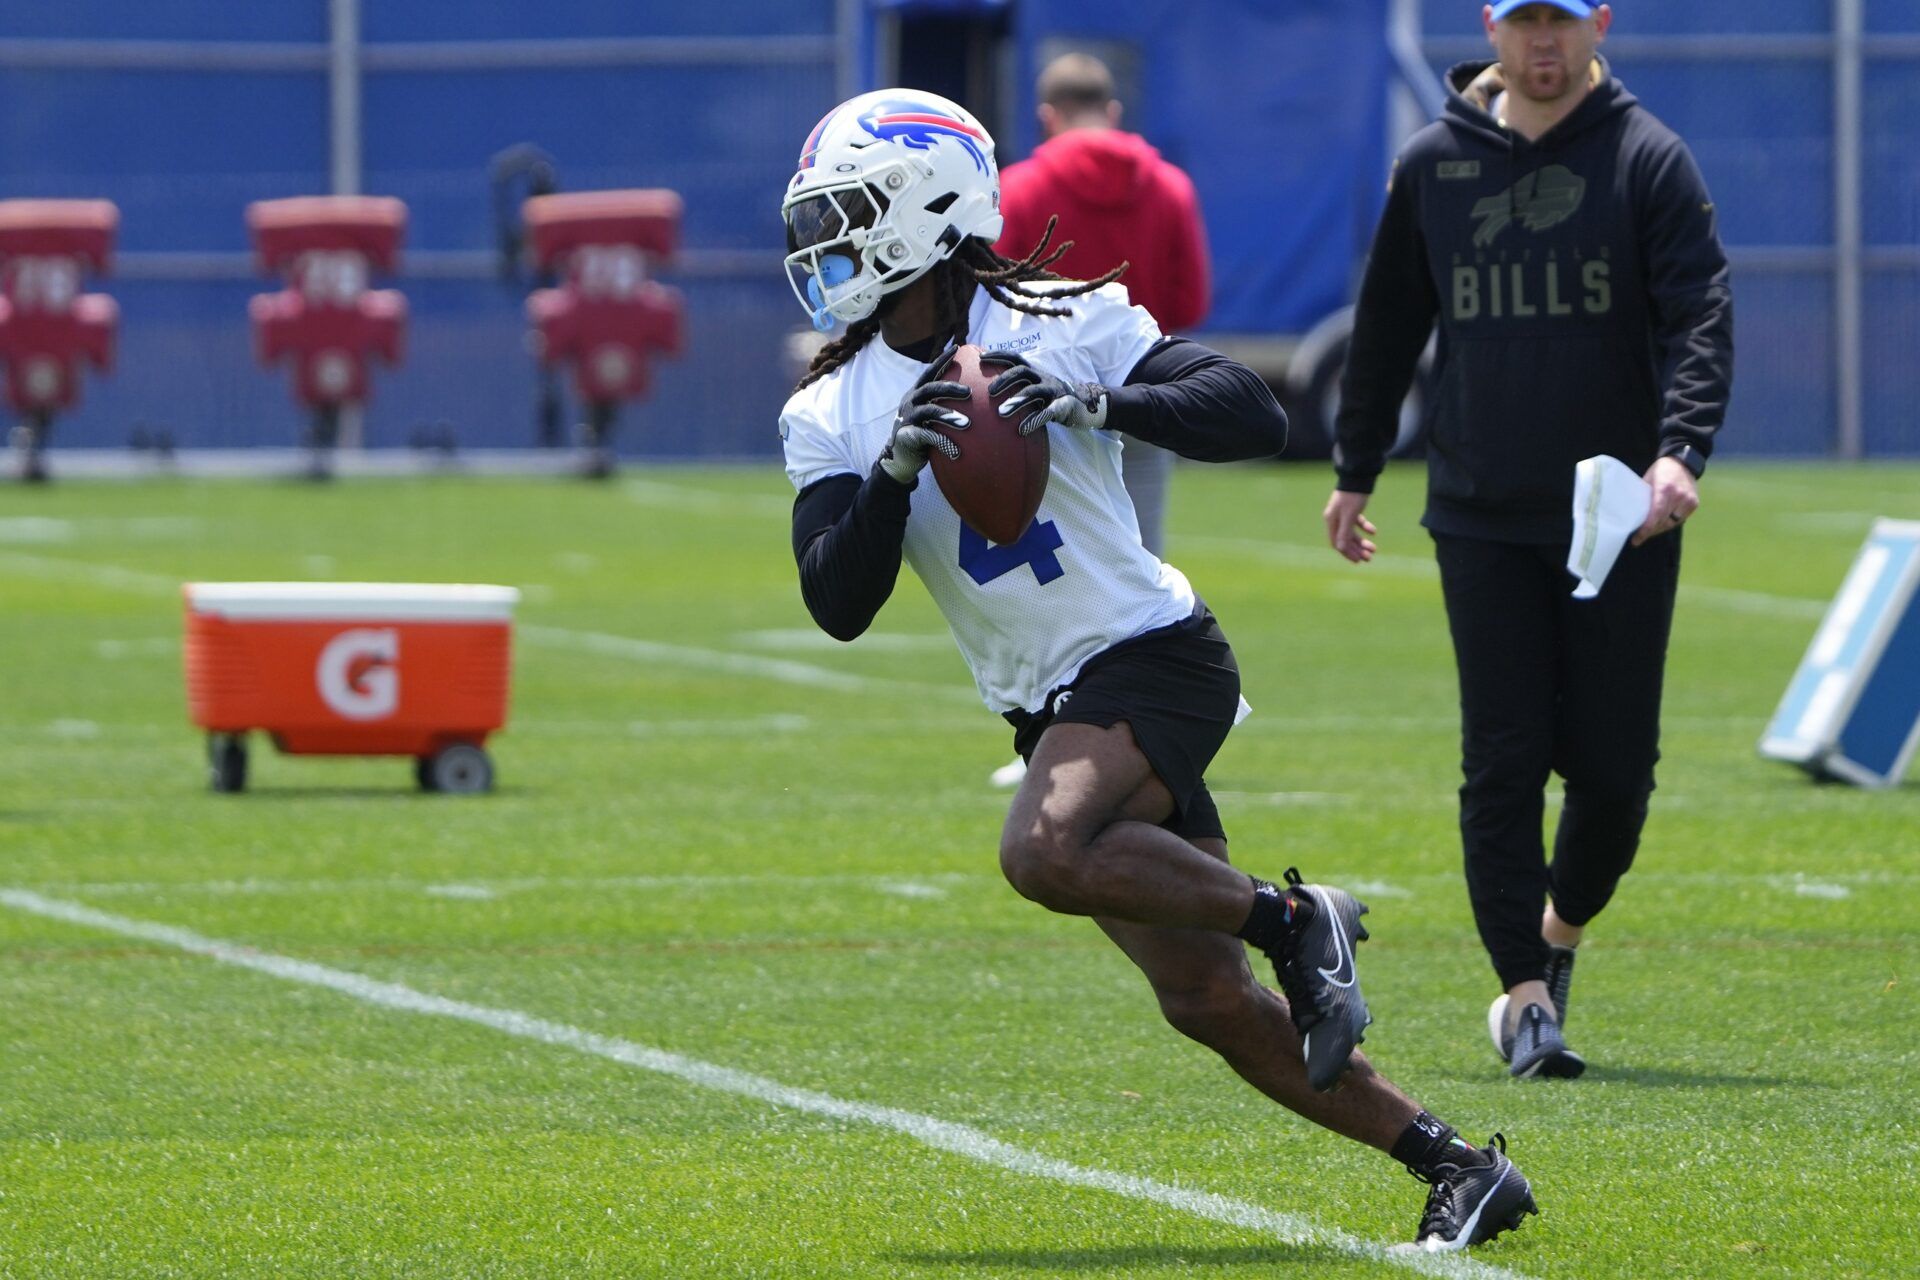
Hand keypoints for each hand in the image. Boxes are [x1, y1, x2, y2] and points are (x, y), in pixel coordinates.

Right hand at [879, 342, 968, 485]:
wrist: (900, 459)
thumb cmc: (922, 434)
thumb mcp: (930, 416)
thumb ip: (943, 404)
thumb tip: (973, 394)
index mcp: (916, 393)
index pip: (930, 372)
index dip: (942, 360)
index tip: (957, 349)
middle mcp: (910, 402)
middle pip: (930, 388)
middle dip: (949, 388)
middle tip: (968, 392)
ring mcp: (908, 418)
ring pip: (929, 411)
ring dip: (948, 416)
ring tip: (966, 423)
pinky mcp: (908, 436)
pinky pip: (927, 436)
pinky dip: (943, 441)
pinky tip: (956, 450)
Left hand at [988, 352, 1108, 435]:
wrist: (1085, 405)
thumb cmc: (1051, 399)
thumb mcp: (1035, 389)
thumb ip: (1018, 388)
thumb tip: (987, 391)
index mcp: (1035, 372)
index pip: (1015, 358)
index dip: (999, 355)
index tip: (981, 357)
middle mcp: (1043, 378)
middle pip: (1022, 371)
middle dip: (1005, 379)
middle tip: (989, 391)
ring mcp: (1053, 391)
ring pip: (1033, 391)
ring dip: (1016, 400)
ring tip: (1001, 412)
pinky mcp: (1063, 407)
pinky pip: (1048, 412)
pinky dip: (1035, 419)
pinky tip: (1023, 429)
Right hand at [1323, 489, 1376, 562]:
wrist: (1358, 476)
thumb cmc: (1352, 496)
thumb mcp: (1349, 515)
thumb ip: (1344, 532)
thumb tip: (1340, 548)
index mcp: (1331, 521)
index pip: (1337, 543)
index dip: (1347, 553)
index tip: (1358, 561)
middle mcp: (1335, 519)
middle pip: (1345, 539)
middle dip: (1357, 549)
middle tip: (1369, 558)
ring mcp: (1344, 514)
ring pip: (1352, 533)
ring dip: (1362, 541)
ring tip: (1373, 549)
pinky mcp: (1352, 509)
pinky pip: (1358, 523)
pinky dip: (1365, 528)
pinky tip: (1374, 532)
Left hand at [1632, 456, 1698, 545]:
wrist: (1682, 462)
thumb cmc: (1660, 471)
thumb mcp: (1647, 480)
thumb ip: (1642, 496)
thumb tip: (1629, 514)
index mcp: (1664, 489)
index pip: (1656, 514)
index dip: (1646, 529)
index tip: (1637, 539)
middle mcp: (1678, 495)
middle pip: (1663, 521)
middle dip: (1650, 531)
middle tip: (1638, 537)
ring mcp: (1688, 500)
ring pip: (1672, 523)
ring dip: (1659, 529)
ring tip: (1648, 532)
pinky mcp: (1694, 503)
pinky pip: (1680, 519)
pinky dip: (1670, 523)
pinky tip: (1660, 525)